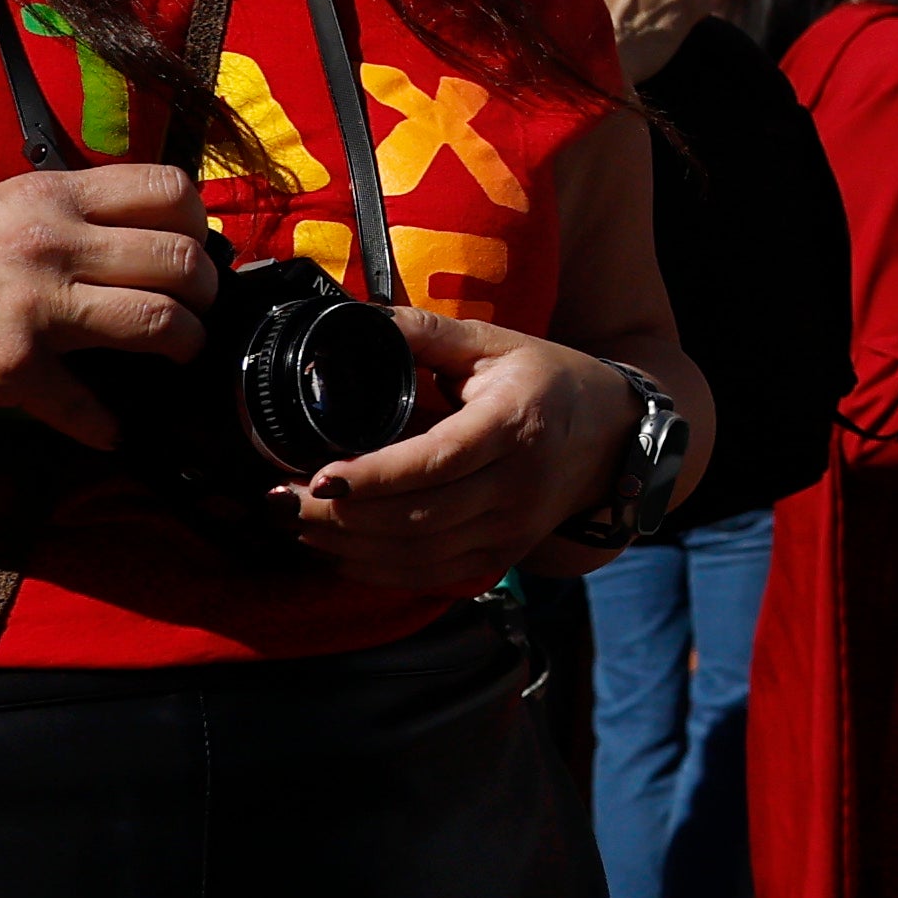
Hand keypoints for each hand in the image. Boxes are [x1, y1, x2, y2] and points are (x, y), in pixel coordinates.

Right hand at [0, 164, 216, 443]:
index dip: (196, 226)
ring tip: (173, 356)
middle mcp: (51, 241)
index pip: (168, 192)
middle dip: (204, 293)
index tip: (192, 253)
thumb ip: (66, 220)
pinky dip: (105, 425)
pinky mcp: (10, 368)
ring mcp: (33, 305)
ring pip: (159, 321)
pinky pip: (89, 406)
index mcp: (50, 196)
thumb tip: (138, 241)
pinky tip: (107, 430)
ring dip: (182, 347)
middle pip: (181, 260)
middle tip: (195, 311)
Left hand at [287, 318, 635, 595]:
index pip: (438, 460)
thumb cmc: (551, 383)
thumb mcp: (497, 344)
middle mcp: (518, 484)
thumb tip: (356, 322)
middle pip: (419, 516)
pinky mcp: (504, 554)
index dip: (375, 476)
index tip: (319, 477)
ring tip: (297, 524)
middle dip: (340, 517)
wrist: (616, 438)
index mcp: (515, 423)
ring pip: (419, 553)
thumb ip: (427, 333)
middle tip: (281, 501)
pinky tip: (338, 553)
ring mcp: (513, 527)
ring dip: (349, 547)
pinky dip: (378, 571)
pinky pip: (432, 575)